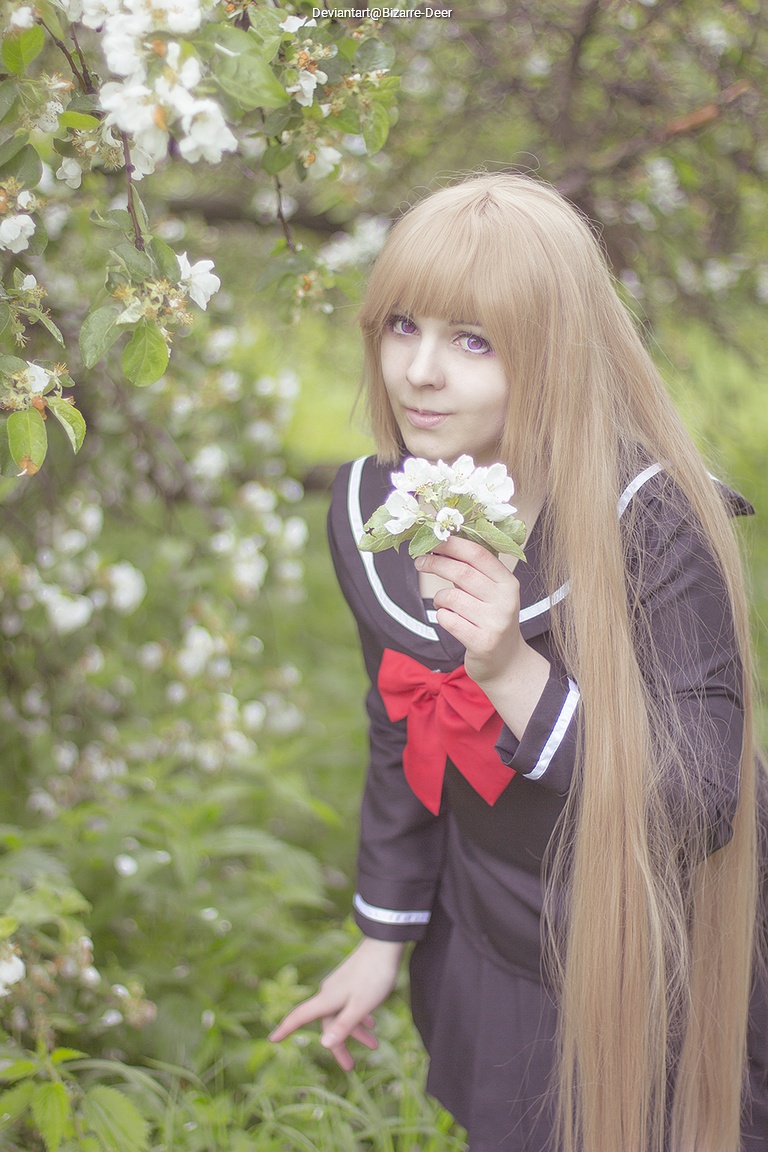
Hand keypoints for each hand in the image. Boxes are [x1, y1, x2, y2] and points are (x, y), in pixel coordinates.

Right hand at [268, 937, 404, 1070]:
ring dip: (354, 1031)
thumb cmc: (374, 976)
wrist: (385, 944)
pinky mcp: (350, 981)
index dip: (285, 1028)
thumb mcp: (360, 1006)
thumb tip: (323, 1045)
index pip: (299, 1016)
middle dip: (339, 1045)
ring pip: (341, 1014)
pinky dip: (358, 1017)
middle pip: (327, 1024)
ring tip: (374, 1045)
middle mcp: (329, 992)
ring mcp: (339, 986)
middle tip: (350, 1066)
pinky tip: (372, 1023)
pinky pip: (349, 1004)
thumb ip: (343, 1025)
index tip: (272, 1040)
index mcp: (327, 999)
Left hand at [415, 536, 550, 738]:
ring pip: (451, 597)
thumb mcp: (493, 593)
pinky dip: (441, 616)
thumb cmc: (491, 620)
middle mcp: (505, 601)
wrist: (506, 662)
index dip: (452, 544)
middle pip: (462, 572)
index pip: (478, 554)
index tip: (432, 539)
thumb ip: (475, 571)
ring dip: (439, 598)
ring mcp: (495, 623)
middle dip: (436, 563)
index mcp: (508, 582)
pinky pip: (448, 620)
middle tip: (419, 561)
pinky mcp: (482, 642)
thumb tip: (442, 542)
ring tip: (442, 603)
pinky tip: (448, 619)